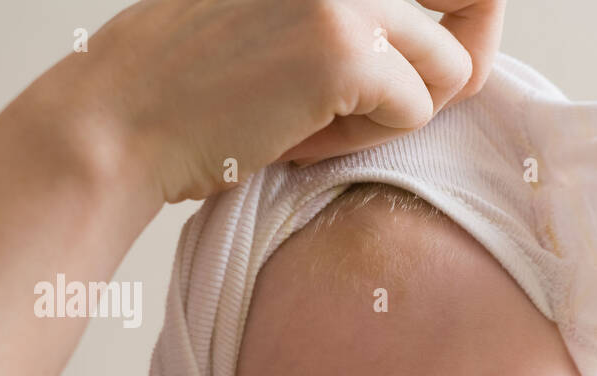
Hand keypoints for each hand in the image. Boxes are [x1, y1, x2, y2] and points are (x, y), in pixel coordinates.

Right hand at [67, 0, 505, 203]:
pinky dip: (366, 141)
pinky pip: (417, 112)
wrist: (119, 122)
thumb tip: (472, 31)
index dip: (467, 10)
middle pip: (477, 1)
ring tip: (318, 117)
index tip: (453, 32)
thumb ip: (364, 12)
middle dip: (449, 66)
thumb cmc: (200, 84)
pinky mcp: (349, 49)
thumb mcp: (285, 12)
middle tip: (378, 100)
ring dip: (396, 111)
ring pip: (452, 69)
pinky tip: (301, 134)